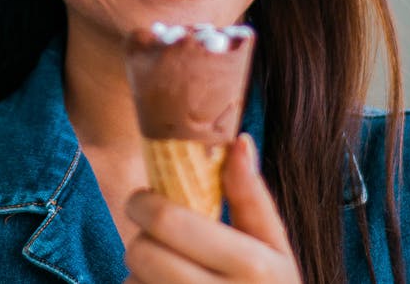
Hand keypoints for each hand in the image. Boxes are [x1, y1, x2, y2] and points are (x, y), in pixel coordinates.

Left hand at [123, 133, 302, 283]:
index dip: (144, 202)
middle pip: (142, 253)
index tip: (144, 199)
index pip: (169, 221)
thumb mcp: (276, 249)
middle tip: (154, 240)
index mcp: (253, 266)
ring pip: (133, 283)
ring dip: (138, 276)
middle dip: (140, 240)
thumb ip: (253, 198)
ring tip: (168, 276)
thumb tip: (239, 141)